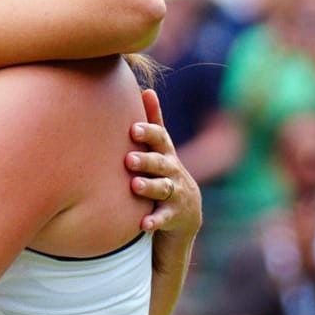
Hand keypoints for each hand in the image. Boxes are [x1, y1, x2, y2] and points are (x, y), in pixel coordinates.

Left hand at [128, 88, 201, 235]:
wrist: (186, 212)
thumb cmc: (165, 172)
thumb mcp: (161, 148)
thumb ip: (153, 122)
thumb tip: (145, 89)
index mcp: (165, 154)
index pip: (159, 139)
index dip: (148, 133)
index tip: (132, 129)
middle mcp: (172, 171)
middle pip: (160, 163)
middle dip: (145, 161)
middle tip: (128, 159)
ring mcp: (175, 194)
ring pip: (162, 189)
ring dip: (149, 187)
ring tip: (134, 186)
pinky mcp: (174, 216)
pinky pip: (164, 218)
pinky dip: (155, 221)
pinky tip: (144, 224)